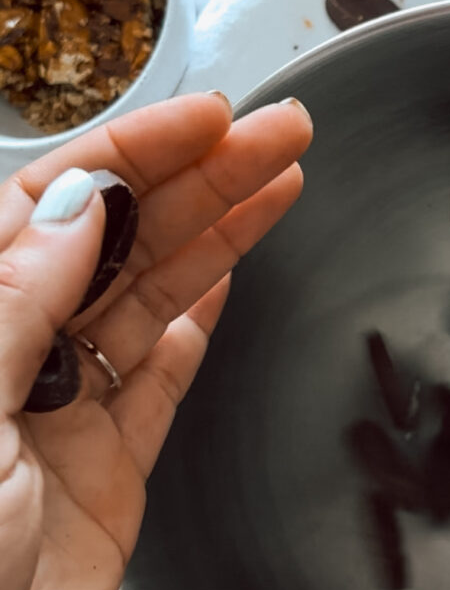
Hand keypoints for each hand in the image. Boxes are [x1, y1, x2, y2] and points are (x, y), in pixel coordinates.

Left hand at [0, 91, 311, 589]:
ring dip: (217, 236)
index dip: (134, 155)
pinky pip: (161, 377)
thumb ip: (16, 304)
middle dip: (200, 180)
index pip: (51, 207)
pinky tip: (230, 271)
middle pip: (116, 244)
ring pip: (150, 300)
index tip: (209, 119)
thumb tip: (76, 204)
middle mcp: (11, 357)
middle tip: (281, 132)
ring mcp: (62, 413)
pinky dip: (197, 322)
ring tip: (282, 179)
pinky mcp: (109, 470)